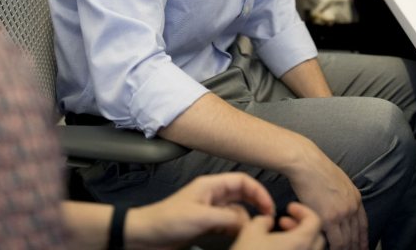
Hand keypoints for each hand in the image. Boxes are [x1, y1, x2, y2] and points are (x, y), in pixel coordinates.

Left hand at [124, 173, 273, 248]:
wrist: (146, 235)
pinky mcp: (206, 223)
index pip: (242, 180)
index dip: (258, 191)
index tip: (268, 206)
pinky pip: (228, 223)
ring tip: (249, 231)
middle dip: (256, 204)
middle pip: (242, 195)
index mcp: (210, 186)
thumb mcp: (201, 217)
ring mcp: (209, 209)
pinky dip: (235, 228)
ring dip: (245, 220)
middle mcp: (212, 195)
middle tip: (267, 218)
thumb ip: (228, 217)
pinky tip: (236, 235)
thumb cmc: (166, 220)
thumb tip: (249, 220)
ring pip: (237, 211)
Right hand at [231, 202, 324, 249]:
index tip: (289, 208)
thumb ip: (263, 220)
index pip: (315, 221)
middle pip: (316, 237)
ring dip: (299, 241)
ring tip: (279, 239)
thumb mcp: (251, 231)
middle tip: (283, 222)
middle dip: (301, 226)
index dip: (303, 211)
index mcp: (301, 242)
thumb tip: (268, 221)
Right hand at [289, 147, 368, 249]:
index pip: (363, 224)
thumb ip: (342, 194)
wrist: (306, 162)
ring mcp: (342, 213)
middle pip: (356, 234)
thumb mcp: (337, 180)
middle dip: (356, 247)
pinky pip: (335, 241)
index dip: (363, 238)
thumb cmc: (315, 168)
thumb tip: (338, 202)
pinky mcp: (329, 218)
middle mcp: (352, 206)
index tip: (363, 247)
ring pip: (347, 241)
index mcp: (355, 197)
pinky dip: (335, 249)